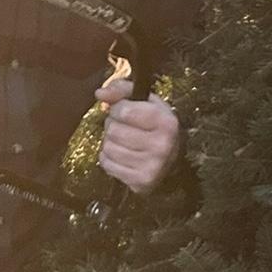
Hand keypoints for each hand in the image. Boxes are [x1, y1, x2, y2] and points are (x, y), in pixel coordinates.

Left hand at [95, 76, 179, 193]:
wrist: (172, 160)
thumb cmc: (155, 126)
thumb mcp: (146, 101)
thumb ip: (122, 90)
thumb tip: (100, 93)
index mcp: (165, 122)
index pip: (123, 111)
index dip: (117, 109)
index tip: (124, 113)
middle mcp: (162, 145)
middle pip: (114, 130)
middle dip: (113, 126)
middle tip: (124, 129)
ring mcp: (152, 166)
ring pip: (108, 147)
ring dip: (110, 143)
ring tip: (123, 142)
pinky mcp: (140, 182)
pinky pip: (107, 164)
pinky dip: (109, 159)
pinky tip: (122, 156)